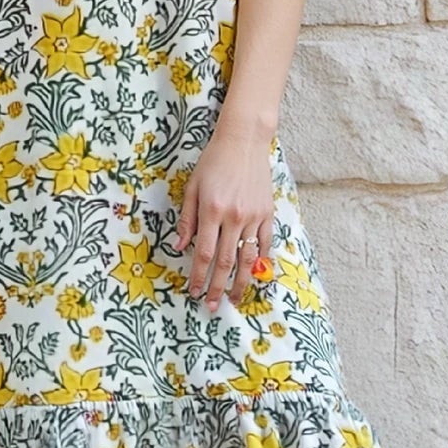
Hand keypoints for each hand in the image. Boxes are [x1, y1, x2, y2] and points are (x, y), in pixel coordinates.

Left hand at [173, 128, 274, 312]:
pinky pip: (265, 244)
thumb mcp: (192, 186)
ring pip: (248, 259)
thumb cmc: (213, 162)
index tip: (193, 292)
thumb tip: (179, 247)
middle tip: (210, 305)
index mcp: (211, 210)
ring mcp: (253, 216)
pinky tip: (257, 276)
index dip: (197, 276)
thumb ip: (187, 219)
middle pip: (225, 262)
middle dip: (216, 287)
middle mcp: (233, 217)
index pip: (203, 253)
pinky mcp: (267, 213)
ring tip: (234, 299)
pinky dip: (261, 262)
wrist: (243, 142)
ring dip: (240, 283)